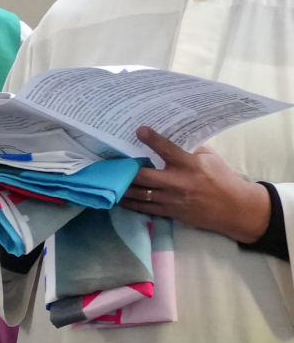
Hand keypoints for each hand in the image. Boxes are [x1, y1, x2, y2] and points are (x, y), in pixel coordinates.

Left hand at [122, 127, 273, 242]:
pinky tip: (118, 196)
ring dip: (122, 186)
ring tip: (109, 179)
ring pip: (138, 193)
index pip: (167, 150)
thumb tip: (172, 137)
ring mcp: (170, 199)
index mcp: (189, 165)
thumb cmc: (222, 179)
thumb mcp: (210, 158)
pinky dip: (129, 203)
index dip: (152, 139)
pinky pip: (143, 208)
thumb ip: (190, 148)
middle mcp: (177, 182)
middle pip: (143, 176)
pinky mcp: (168, 212)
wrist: (233, 208)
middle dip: (126, 169)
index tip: (139, 130)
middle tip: (112, 161)